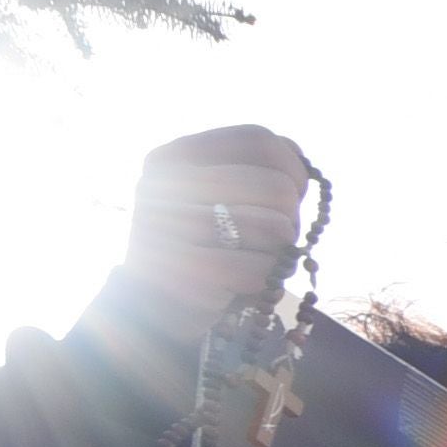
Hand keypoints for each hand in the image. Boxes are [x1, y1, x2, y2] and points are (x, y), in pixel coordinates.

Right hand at [118, 125, 311, 340]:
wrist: (150, 305)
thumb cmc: (198, 243)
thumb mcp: (209, 192)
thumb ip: (249, 168)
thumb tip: (296, 158)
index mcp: (174, 156)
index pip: (258, 140)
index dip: (292, 166)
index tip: (295, 191)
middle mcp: (165, 185)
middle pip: (276, 187)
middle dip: (291, 218)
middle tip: (276, 238)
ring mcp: (171, 229)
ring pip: (276, 229)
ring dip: (281, 252)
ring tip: (258, 260)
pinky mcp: (185, 273)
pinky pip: (261, 270)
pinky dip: (266, 281)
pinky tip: (246, 283)